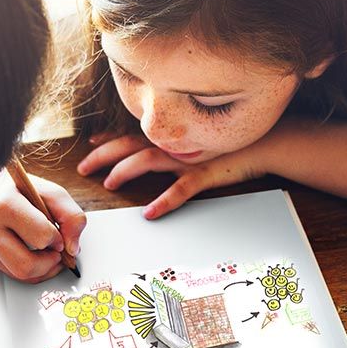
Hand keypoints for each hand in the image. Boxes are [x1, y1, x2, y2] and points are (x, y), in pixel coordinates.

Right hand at [0, 171, 86, 282]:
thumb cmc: (19, 191)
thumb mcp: (49, 192)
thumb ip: (70, 215)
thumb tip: (73, 249)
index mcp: (5, 206)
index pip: (40, 236)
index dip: (57, 239)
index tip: (58, 233)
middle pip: (26, 265)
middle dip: (50, 262)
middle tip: (56, 250)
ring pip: (21, 275)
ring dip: (44, 270)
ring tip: (49, 255)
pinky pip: (17, 277)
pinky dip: (35, 272)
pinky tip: (39, 257)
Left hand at [78, 134, 267, 218]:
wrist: (263, 144)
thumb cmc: (227, 146)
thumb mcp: (193, 143)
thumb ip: (170, 146)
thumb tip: (145, 150)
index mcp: (169, 138)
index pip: (130, 135)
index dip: (107, 140)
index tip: (89, 145)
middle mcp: (173, 145)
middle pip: (129, 145)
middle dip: (103, 156)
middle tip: (83, 168)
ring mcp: (187, 158)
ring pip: (148, 160)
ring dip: (125, 170)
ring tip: (109, 183)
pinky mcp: (204, 174)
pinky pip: (181, 189)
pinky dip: (164, 201)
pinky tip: (149, 212)